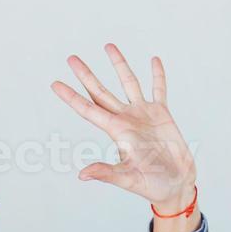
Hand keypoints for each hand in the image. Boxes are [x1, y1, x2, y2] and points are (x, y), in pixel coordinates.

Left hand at [51, 44, 195, 214]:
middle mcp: (126, 120)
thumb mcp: (128, 179)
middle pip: (101, 92)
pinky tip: (154, 60)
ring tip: (108, 45)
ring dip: (119, 64)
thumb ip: (107, 173)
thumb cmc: (152, 186)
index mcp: (116, 132)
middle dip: (86, 75)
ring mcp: (144, 115)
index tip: (54, 84)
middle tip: (71, 58)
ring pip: (128, 83)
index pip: (88, 109)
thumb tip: (82, 174)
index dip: (71, 97)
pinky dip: (157, 75)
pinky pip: (159, 89)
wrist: (176, 185)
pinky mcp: (162, 114)